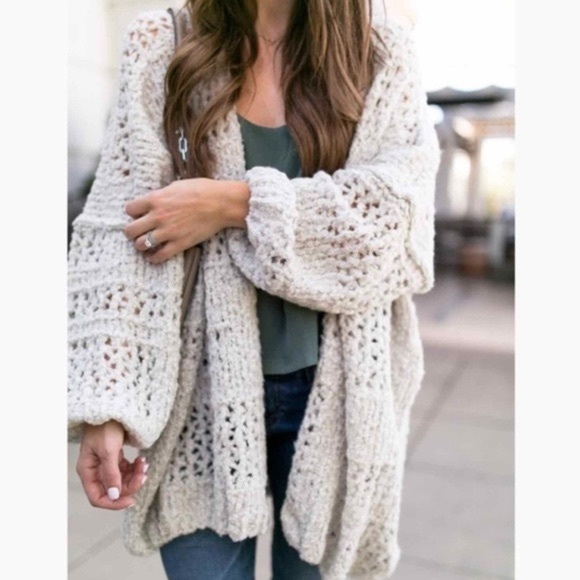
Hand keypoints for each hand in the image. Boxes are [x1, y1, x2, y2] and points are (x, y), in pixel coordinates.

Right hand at [76, 420, 148, 509]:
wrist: (112, 407)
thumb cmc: (105, 426)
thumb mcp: (109, 450)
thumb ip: (111, 473)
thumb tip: (114, 495)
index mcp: (88, 470)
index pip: (97, 497)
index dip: (113, 503)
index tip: (131, 501)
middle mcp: (95, 470)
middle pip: (113, 490)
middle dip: (130, 485)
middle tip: (144, 474)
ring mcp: (105, 464)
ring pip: (122, 480)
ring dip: (135, 475)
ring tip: (144, 463)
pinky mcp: (114, 457)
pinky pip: (126, 470)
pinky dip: (135, 467)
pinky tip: (141, 459)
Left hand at [123, 178, 248, 263]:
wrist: (220, 203)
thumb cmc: (202, 190)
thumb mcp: (176, 186)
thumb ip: (162, 195)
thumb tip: (155, 201)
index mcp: (156, 199)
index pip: (130, 209)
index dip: (132, 212)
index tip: (138, 214)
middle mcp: (158, 216)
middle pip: (130, 230)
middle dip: (131, 232)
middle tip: (137, 232)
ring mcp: (168, 231)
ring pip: (141, 244)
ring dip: (141, 245)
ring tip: (145, 244)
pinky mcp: (179, 243)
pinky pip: (159, 256)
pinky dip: (154, 258)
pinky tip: (154, 256)